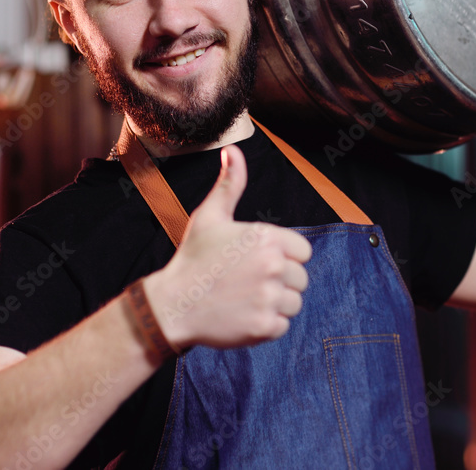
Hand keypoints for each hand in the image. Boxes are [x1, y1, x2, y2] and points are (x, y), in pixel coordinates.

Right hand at [145, 146, 311, 348]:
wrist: (173, 305)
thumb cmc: (193, 258)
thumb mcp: (210, 216)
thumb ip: (230, 183)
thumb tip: (233, 150)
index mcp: (266, 237)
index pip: (303, 252)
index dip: (283, 257)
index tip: (257, 263)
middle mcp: (273, 265)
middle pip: (300, 278)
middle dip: (279, 282)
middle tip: (247, 283)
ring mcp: (269, 297)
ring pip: (294, 303)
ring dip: (275, 304)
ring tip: (245, 299)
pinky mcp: (265, 326)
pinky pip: (282, 326)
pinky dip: (266, 326)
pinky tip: (243, 315)